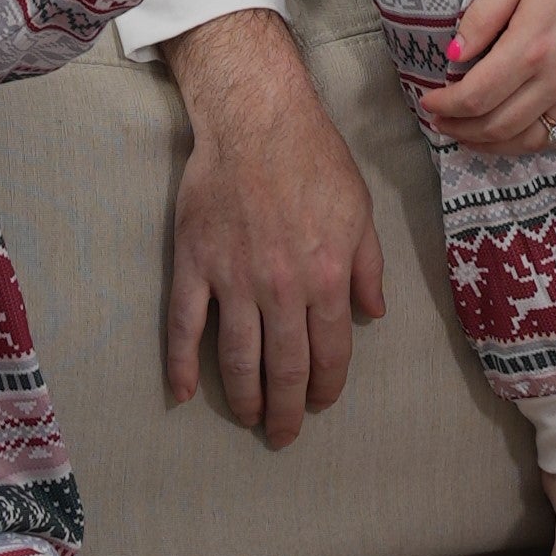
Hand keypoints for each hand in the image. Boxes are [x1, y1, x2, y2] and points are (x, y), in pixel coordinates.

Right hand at [160, 5, 386, 445]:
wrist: (257, 120)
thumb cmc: (315, 160)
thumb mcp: (361, 211)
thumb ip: (368, 267)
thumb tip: (373, 314)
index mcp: (326, 278)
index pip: (329, 352)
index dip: (327, 386)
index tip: (321, 404)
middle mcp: (281, 289)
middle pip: (284, 368)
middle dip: (287, 410)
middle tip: (284, 435)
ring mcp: (233, 279)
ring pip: (237, 358)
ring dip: (244, 397)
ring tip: (249, 418)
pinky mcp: (194, 265)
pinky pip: (184, 325)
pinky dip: (182, 364)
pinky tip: (184, 393)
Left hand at [421, 0, 555, 158]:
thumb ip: (482, 15)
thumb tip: (453, 56)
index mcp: (531, 47)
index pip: (475, 96)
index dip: (445, 105)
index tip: (429, 100)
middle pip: (496, 126)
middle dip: (460, 129)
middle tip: (440, 121)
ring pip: (529, 140)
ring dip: (491, 144)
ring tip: (469, 134)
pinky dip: (532, 143)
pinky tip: (515, 134)